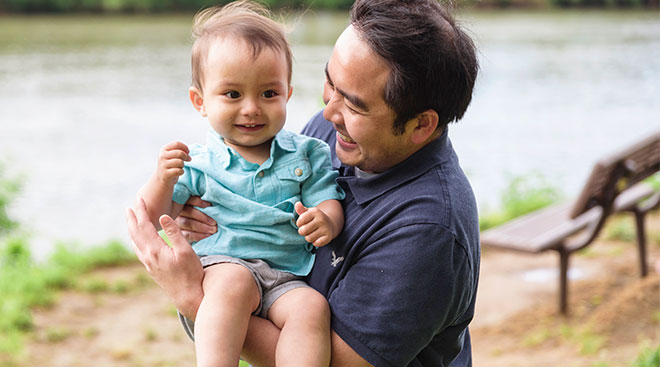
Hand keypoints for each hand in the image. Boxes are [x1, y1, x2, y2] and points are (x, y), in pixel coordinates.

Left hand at [126, 198, 203, 319]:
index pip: (144, 225)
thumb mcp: (185, 250)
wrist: (187, 296)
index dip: (142, 211)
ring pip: (135, 242)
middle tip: (129, 207)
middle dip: (132, 219)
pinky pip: (139, 250)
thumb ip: (174, 232)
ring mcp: (148, 264)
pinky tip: (139, 241)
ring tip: (131, 221)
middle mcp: (147, 256)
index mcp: (154, 249)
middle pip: (135, 233)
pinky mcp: (151, 269)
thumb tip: (163, 216)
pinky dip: (136, 240)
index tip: (140, 199)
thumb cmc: (190, 273)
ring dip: (132, 229)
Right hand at [157, 141, 190, 185]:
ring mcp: (163, 165)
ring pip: (180, 162)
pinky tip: (178, 172)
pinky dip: (181, 172)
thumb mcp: (172, 156)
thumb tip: (188, 153)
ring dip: (183, 165)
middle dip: (186, 156)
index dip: (185, 147)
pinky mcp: (166, 174)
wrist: (161, 178)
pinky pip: (179, 171)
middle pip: (179, 153)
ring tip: (179, 167)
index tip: (188, 152)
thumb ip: (180, 152)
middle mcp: (162, 156)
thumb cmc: (170, 165)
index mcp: (163, 149)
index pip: (176, 144)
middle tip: (187, 160)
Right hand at [175, 196, 217, 242]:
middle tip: (214, 222)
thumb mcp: (205, 209)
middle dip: (203, 217)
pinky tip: (209, 235)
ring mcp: (178, 223)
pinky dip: (200, 235)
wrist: (202, 231)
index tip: (209, 205)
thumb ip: (206, 205)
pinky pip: (189, 234)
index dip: (198, 201)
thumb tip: (211, 203)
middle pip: (189, 212)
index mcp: (185, 202)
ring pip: (188, 223)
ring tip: (213, 229)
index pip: (189, 199)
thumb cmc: (206, 215)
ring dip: (203, 227)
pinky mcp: (180, 234)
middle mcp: (179, 211)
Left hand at [295, 202, 336, 246]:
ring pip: (309, 238)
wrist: (331, 223)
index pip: (299, 222)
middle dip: (302, 232)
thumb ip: (301, 209)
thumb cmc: (315, 218)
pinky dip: (315, 242)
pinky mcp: (329, 237)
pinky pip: (316, 243)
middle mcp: (321, 219)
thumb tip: (297, 204)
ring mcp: (326, 228)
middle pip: (303, 231)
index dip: (299, 224)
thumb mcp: (308, 212)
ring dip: (308, 237)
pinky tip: (318, 237)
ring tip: (312, 233)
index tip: (304, 222)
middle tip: (307, 229)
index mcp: (315, 211)